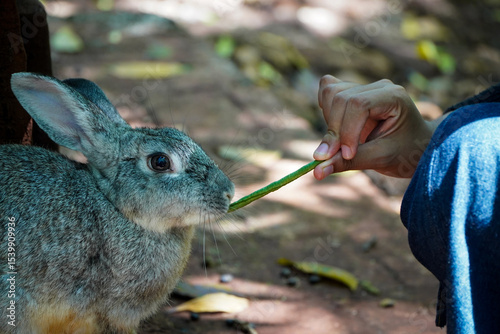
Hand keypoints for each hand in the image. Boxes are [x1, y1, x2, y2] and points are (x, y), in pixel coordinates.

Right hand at [313, 75, 433, 178]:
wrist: (416, 148)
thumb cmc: (405, 154)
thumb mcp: (380, 160)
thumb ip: (348, 163)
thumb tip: (316, 171)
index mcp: (393, 96)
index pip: (358, 104)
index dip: (346, 130)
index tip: (346, 155)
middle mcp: (379, 86)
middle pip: (340, 99)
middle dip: (334, 130)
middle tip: (335, 156)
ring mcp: (365, 87)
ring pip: (330, 93)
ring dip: (329, 121)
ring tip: (342, 142)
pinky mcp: (353, 91)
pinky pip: (328, 92)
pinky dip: (326, 110)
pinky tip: (338, 128)